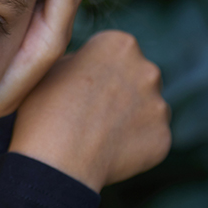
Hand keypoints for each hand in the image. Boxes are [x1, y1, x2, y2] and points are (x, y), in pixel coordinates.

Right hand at [9, 30, 171, 191]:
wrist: (57, 162)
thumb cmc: (44, 112)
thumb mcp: (50, 68)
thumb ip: (79, 60)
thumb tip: (87, 65)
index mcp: (119, 44)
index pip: (115, 52)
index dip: (96, 71)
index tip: (81, 88)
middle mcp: (147, 69)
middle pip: (137, 77)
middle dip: (121, 92)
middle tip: (91, 114)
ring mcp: (159, 105)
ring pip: (147, 109)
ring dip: (130, 118)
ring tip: (98, 136)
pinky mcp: (163, 137)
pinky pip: (150, 139)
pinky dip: (134, 146)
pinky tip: (109, 153)